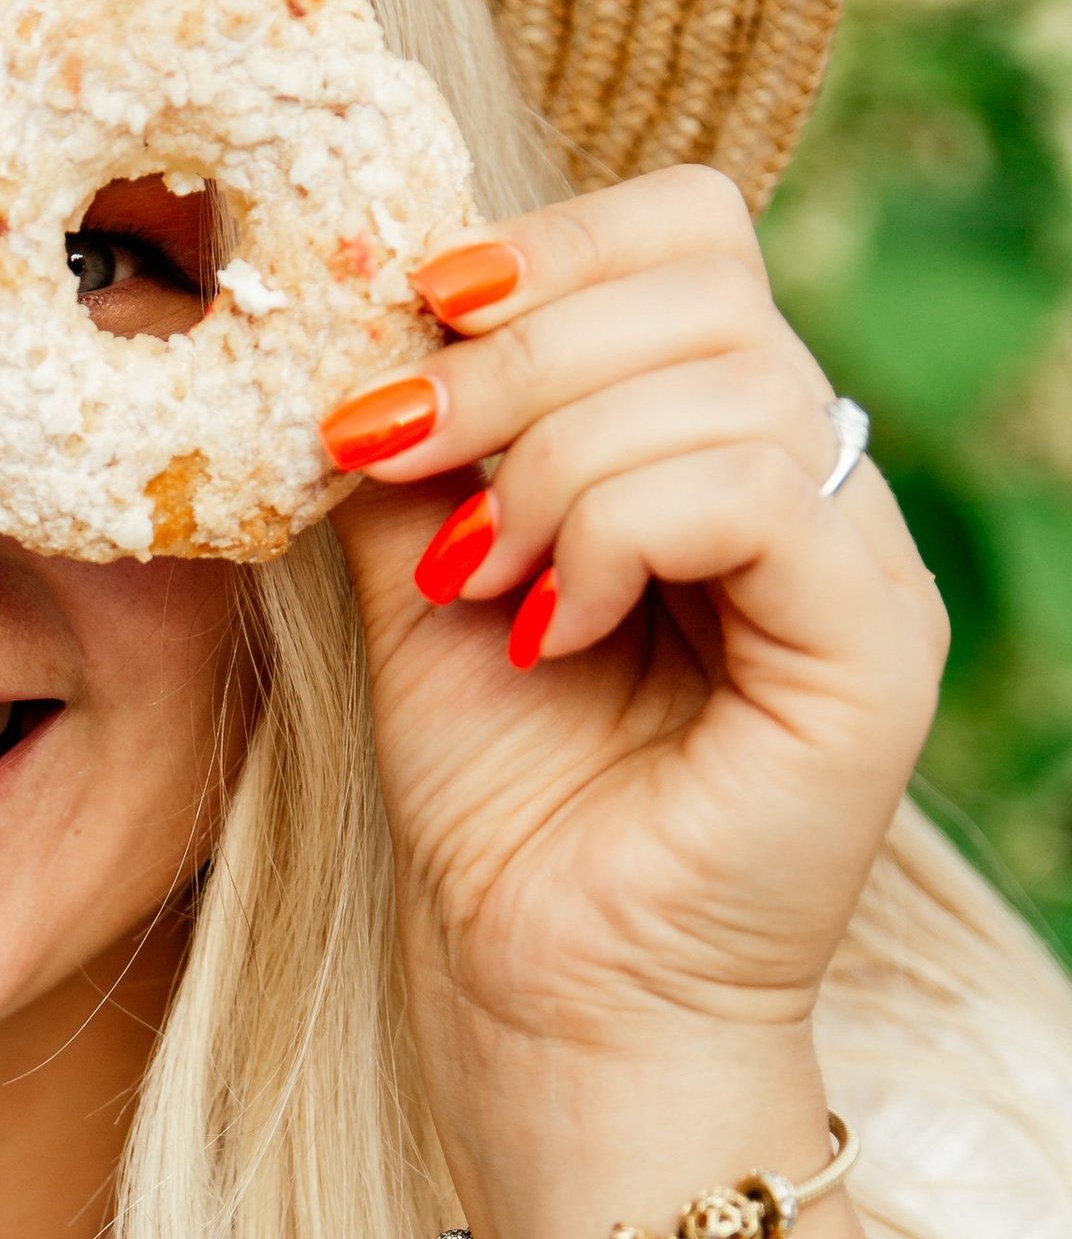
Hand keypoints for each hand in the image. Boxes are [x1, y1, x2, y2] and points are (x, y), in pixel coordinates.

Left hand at [316, 166, 945, 1107]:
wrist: (549, 1003)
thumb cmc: (500, 811)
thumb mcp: (422, 582)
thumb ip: (423, 445)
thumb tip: (366, 315)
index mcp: (717, 442)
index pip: (685, 235)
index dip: (547, 244)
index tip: (411, 323)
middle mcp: (810, 483)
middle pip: (705, 274)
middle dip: (514, 346)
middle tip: (393, 448)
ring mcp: (857, 562)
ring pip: (724, 374)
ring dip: (551, 458)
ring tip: (479, 581)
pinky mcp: (871, 647)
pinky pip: (756, 487)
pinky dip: (619, 530)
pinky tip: (548, 627)